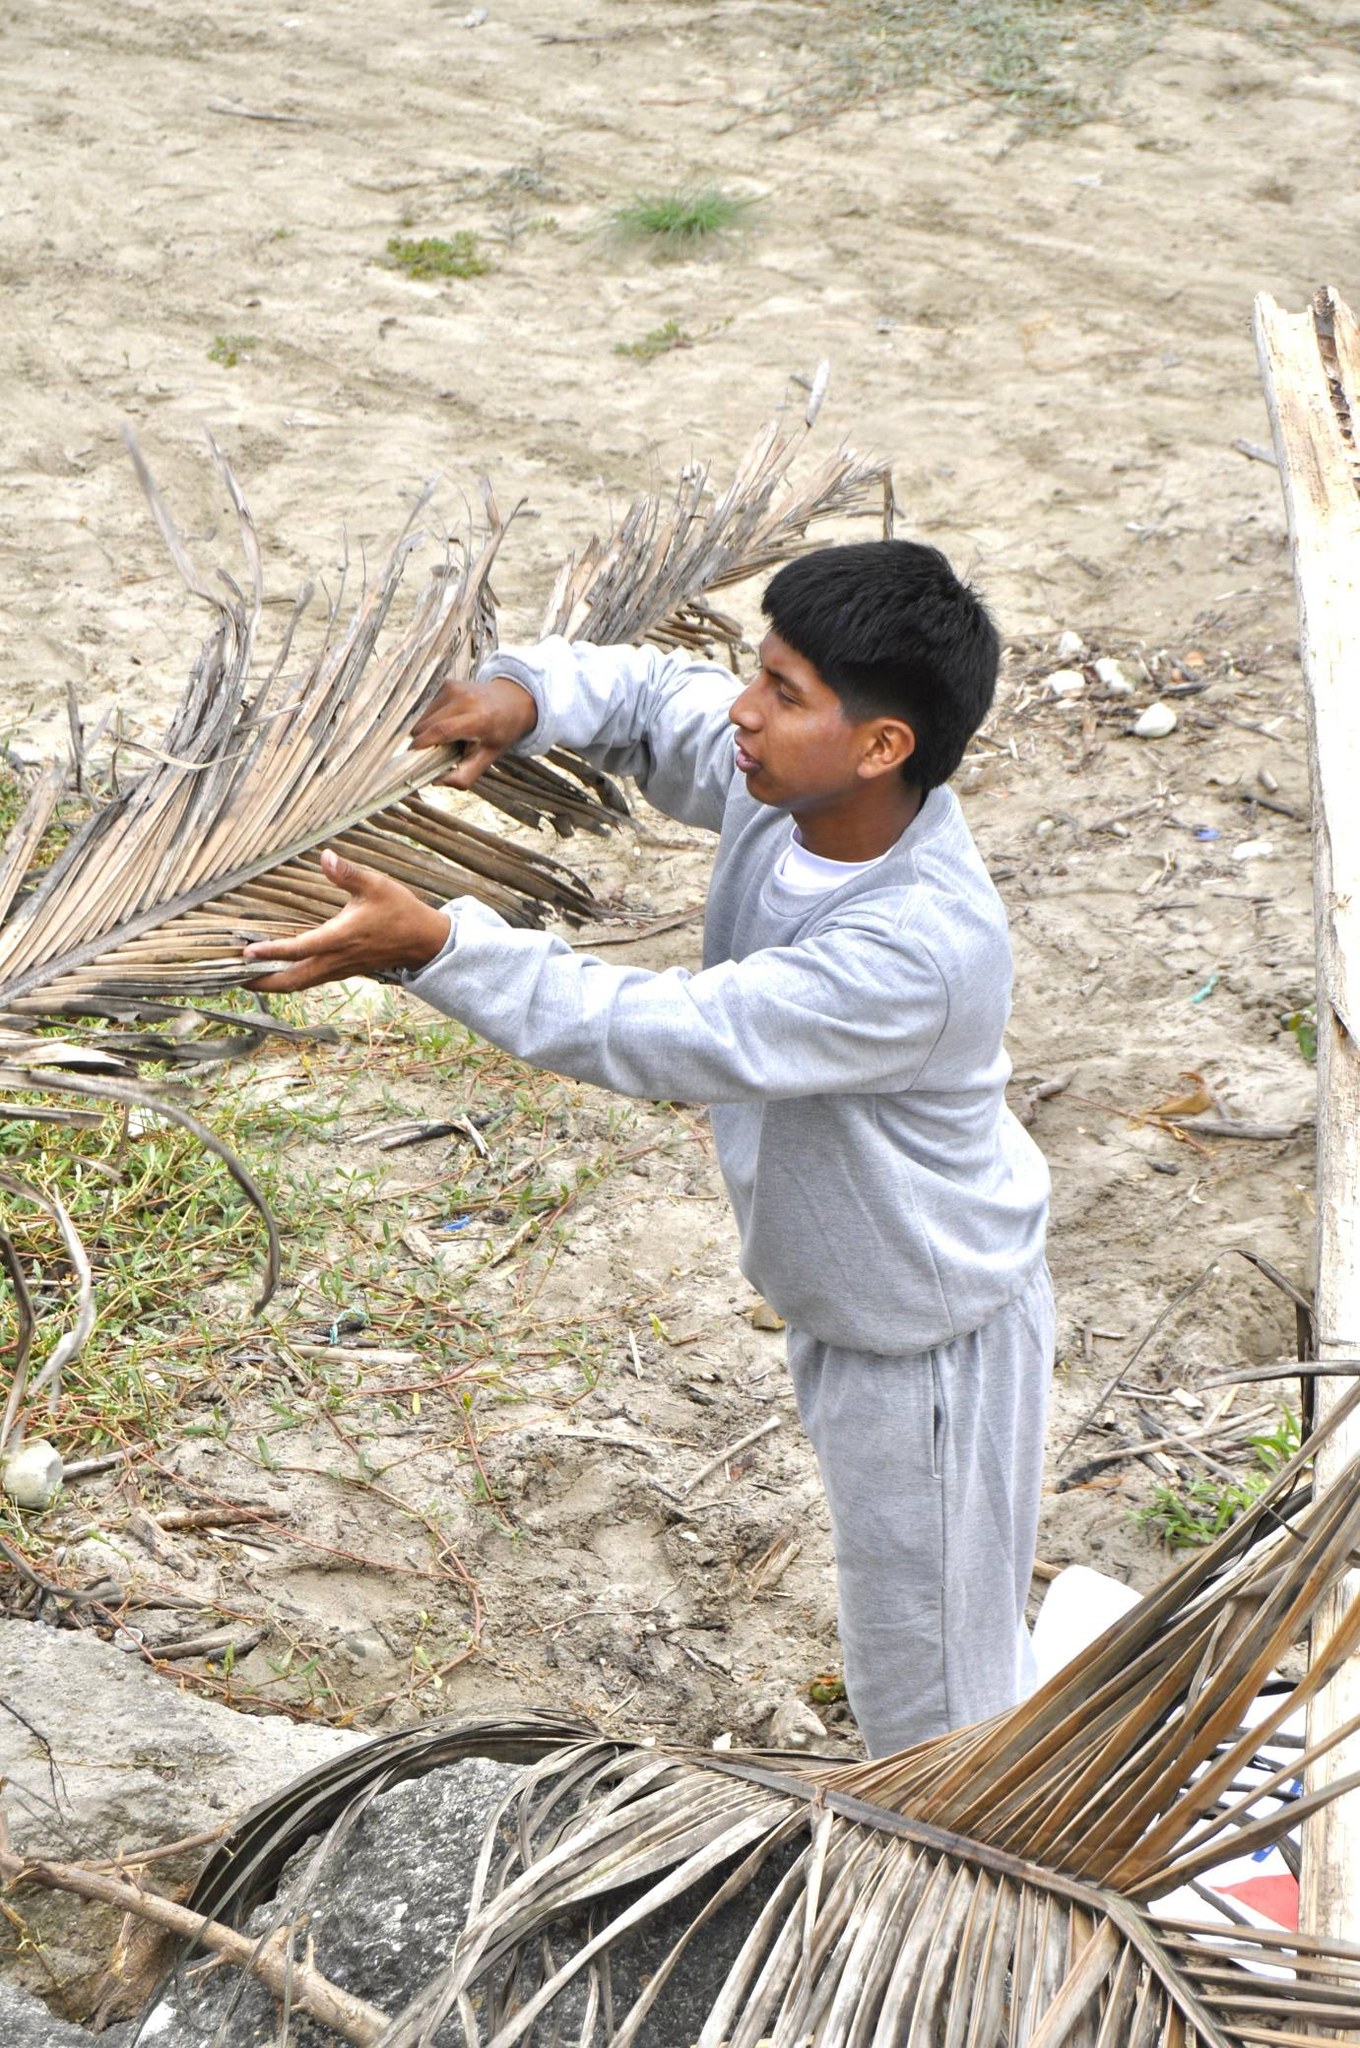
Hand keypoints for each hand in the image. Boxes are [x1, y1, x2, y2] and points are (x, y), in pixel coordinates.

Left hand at [242, 851, 451, 992]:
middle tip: (232, 978)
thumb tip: (326, 857)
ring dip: (272, 984)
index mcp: (340, 938)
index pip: (298, 949)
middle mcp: (336, 959)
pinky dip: (288, 981)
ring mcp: (339, 969)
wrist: (422, 940)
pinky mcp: (342, 971)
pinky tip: (277, 973)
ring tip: (246, 979)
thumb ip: (348, 873)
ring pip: (299, 985)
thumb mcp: (376, 885)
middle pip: (292, 980)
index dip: (270, 952)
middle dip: (262, 982)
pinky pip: (309, 981)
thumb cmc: (399, 911)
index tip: (245, 951)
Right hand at [408, 672, 537, 787]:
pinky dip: (432, 720)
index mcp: (479, 719)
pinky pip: (428, 708)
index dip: (422, 744)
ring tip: (448, 736)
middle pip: (426, 725)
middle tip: (433, 754)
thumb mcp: (490, 758)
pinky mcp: (447, 683)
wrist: (514, 699)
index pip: (442, 730)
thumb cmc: (501, 733)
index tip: (411, 756)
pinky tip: (450, 721)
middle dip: (421, 742)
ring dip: (426, 731)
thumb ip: (465, 775)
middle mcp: (465, 699)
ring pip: (423, 717)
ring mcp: (454, 688)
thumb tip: (436, 781)